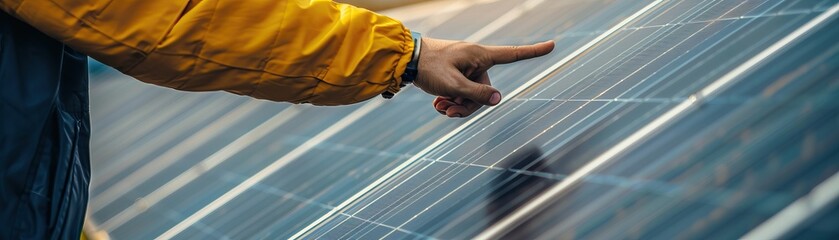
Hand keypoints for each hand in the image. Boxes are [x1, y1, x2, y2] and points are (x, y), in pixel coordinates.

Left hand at [413, 38, 554, 117]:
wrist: (406, 60)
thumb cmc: (430, 67)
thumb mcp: (453, 85)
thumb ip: (477, 95)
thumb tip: (498, 100)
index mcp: (480, 55)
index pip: (512, 54)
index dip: (533, 52)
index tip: (553, 44)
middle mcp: (475, 60)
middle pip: (485, 90)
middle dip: (468, 104)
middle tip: (448, 110)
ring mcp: (465, 68)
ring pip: (470, 95)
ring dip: (457, 105)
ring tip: (439, 106)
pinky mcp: (455, 74)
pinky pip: (461, 92)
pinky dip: (451, 100)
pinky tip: (437, 103)